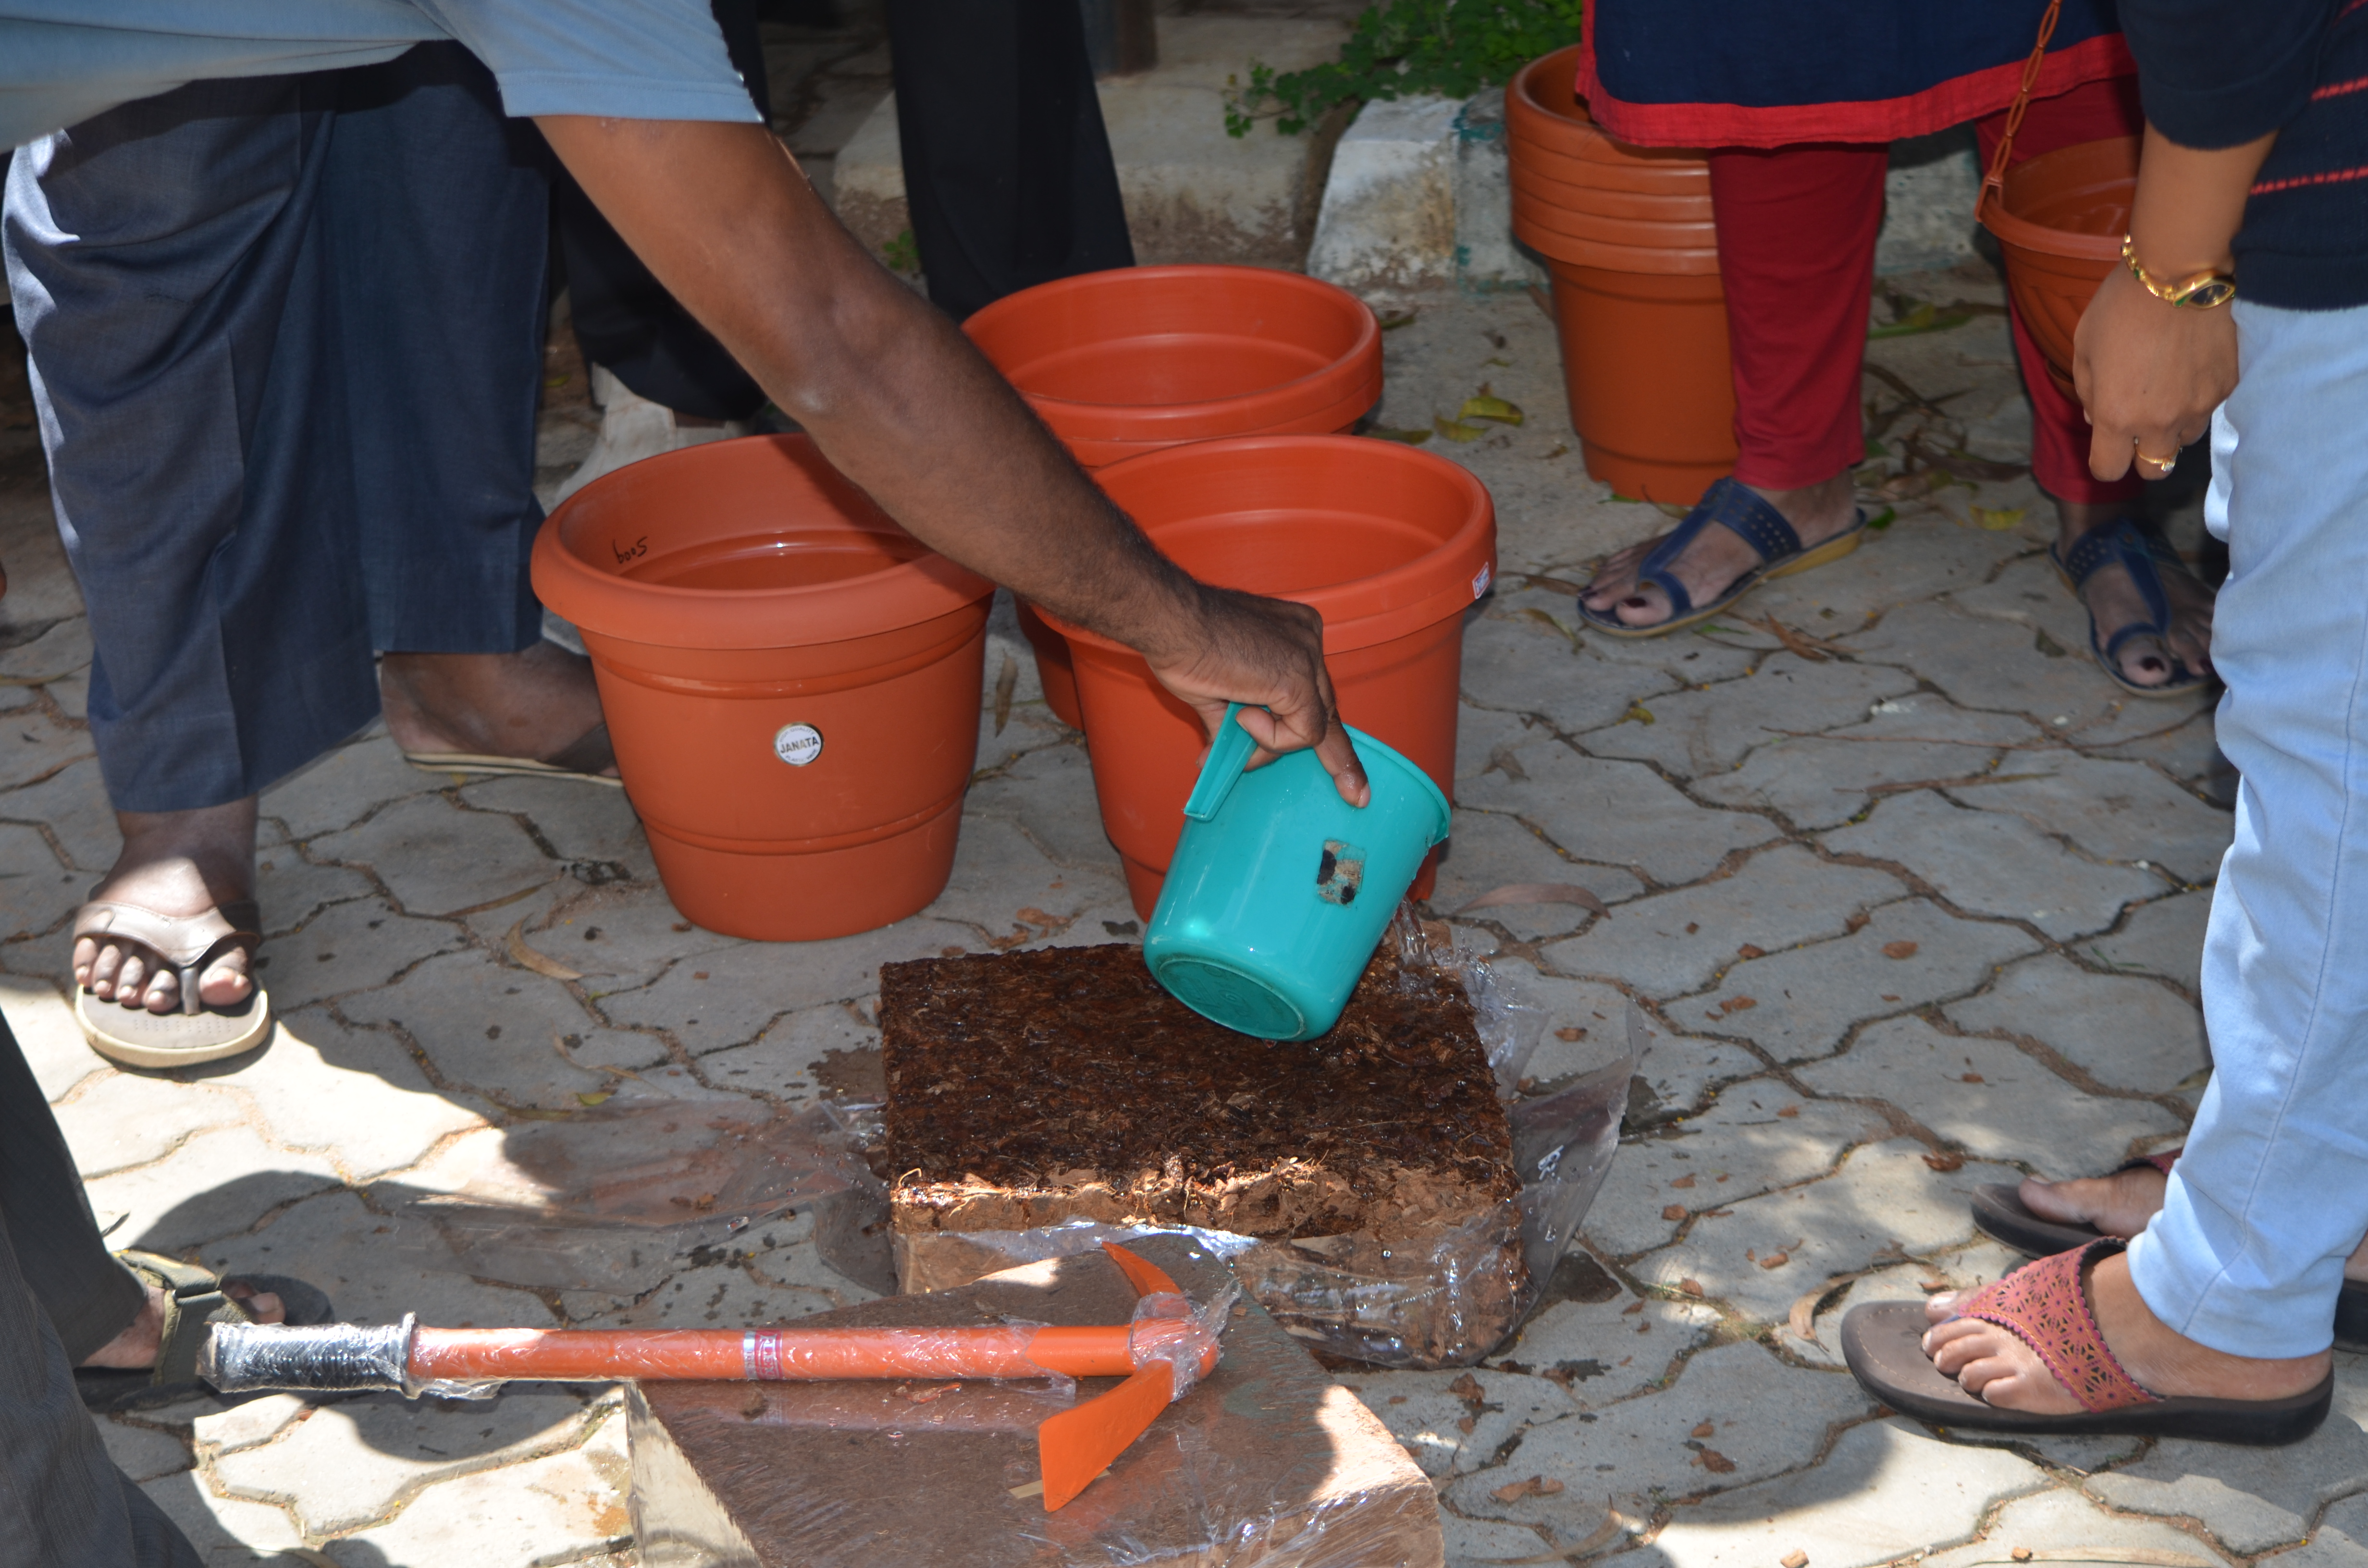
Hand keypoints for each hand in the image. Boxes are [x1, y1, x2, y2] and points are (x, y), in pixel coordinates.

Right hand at [1140, 586, 1370, 807]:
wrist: (1169, 622)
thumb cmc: (1184, 646)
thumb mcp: (1221, 691)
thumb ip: (1243, 723)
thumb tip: (1241, 758)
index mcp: (1295, 635)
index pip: (1316, 692)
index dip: (1327, 732)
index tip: (1349, 770)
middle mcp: (1309, 639)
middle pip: (1326, 709)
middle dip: (1333, 755)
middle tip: (1355, 794)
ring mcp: (1307, 657)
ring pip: (1315, 726)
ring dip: (1273, 742)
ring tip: (1235, 723)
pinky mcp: (1298, 679)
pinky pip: (1302, 733)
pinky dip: (1271, 738)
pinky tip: (1242, 714)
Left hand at [2073, 262, 2234, 481]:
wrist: (2181, 273)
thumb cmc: (2122, 306)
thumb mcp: (2083, 347)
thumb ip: (2087, 391)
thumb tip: (2095, 419)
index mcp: (2116, 416)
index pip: (2109, 469)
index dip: (2105, 461)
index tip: (2107, 445)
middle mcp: (2160, 421)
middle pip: (2154, 468)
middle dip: (2143, 456)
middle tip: (2141, 429)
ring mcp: (2199, 406)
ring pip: (2185, 440)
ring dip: (2174, 428)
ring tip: (2168, 393)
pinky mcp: (2228, 386)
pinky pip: (2211, 409)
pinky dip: (2199, 400)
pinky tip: (2192, 370)